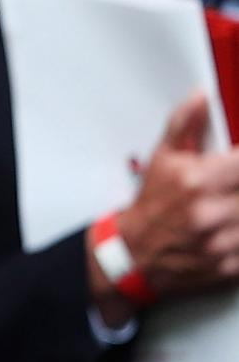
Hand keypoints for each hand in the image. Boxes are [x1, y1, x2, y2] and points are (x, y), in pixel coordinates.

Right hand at [109, 93, 238, 301]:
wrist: (133, 256)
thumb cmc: (151, 206)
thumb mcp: (163, 160)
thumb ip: (185, 125)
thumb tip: (200, 96)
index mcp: (198, 181)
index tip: (236, 164)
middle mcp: (211, 212)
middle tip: (232, 184)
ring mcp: (222, 242)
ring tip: (231, 204)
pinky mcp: (229, 266)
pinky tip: (231, 225)